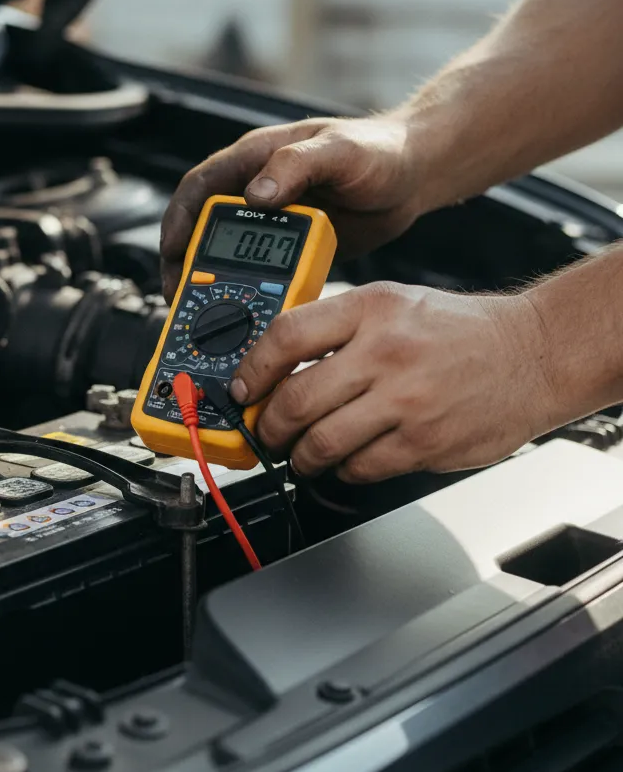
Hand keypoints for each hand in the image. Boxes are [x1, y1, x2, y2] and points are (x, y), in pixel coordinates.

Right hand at [160, 116, 423, 301]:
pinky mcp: (289, 246)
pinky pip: (258, 271)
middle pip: (202, 227)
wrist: (416, 176)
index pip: (200, 187)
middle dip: (184, 261)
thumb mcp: (340, 151)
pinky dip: (246, 293)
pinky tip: (245, 317)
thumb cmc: (381, 150)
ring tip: (203, 313)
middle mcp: (255, 190)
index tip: (171, 252)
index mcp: (256, 159)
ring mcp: (271, 220)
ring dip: (211, 282)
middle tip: (179, 295)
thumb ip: (296, 165)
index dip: (179, 219)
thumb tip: (256, 194)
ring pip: (225, 253)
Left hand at [229, 282, 558, 481]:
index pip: (286, 336)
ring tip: (301, 453)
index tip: (241, 390)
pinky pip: (360, 469)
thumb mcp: (390, 302)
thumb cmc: (456, 329)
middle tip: (265, 433)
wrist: (530, 353)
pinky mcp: (424, 442)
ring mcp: (406, 401)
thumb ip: (335, 326)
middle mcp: (385, 352)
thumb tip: (274, 361)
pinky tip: (348, 458)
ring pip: (321, 444)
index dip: (251, 370)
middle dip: (267, 428)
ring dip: (300, 456)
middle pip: (295, 400)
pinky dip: (344, 470)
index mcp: (370, 309)